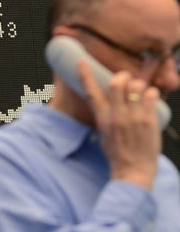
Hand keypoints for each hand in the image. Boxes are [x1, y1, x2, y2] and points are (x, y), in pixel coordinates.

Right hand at [78, 60, 161, 189]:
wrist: (132, 171)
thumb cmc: (117, 153)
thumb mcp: (103, 133)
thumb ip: (106, 115)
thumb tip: (109, 101)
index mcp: (102, 118)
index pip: (90, 92)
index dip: (85, 74)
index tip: (81, 62)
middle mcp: (116, 115)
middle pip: (116, 82)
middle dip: (122, 76)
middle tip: (126, 80)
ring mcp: (133, 116)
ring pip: (136, 85)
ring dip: (139, 85)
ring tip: (140, 93)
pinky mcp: (148, 119)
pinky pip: (151, 94)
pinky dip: (151, 93)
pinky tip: (149, 99)